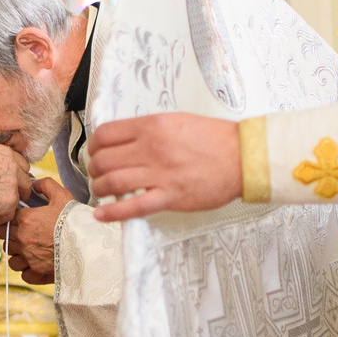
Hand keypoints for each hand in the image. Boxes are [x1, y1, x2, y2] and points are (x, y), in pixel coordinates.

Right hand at [0, 143, 29, 221]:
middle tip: (3, 200)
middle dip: (17, 192)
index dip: (15, 176)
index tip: (6, 184)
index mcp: (5, 153)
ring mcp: (13, 184)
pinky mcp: (9, 202)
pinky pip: (8, 215)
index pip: (21, 165)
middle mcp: (13, 166)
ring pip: (19, 199)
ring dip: (7, 206)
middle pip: (26, 182)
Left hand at [7, 176, 73, 282]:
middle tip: (21, 230)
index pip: (5, 217)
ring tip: (27, 248)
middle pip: (3, 236)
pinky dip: (26, 269)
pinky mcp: (37, 272)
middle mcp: (23, 240)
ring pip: (10, 256)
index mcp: (26, 220)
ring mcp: (29, 257)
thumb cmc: (76, 220)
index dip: (9, 216)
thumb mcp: (62, 196)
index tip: (16, 216)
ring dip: (15, 252)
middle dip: (8, 232)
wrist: (89, 243)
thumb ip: (46, 186)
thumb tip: (34, 184)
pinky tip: (34, 262)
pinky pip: (23, 273)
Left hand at [89, 114, 242, 221]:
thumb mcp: (177, 121)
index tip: (96, 152)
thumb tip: (126, 140)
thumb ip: (150, 130)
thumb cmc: (215, 138)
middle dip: (94, 169)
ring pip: (112, 182)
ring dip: (100, 189)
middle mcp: (152, 148)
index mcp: (152, 126)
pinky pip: (132, 207)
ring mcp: (160, 174)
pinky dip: (112, 213)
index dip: (95, 145)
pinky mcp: (170, 197)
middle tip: (99, 174)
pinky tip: (101, 215)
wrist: (243, 156)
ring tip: (102, 191)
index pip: (106, 134)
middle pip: (104, 159)